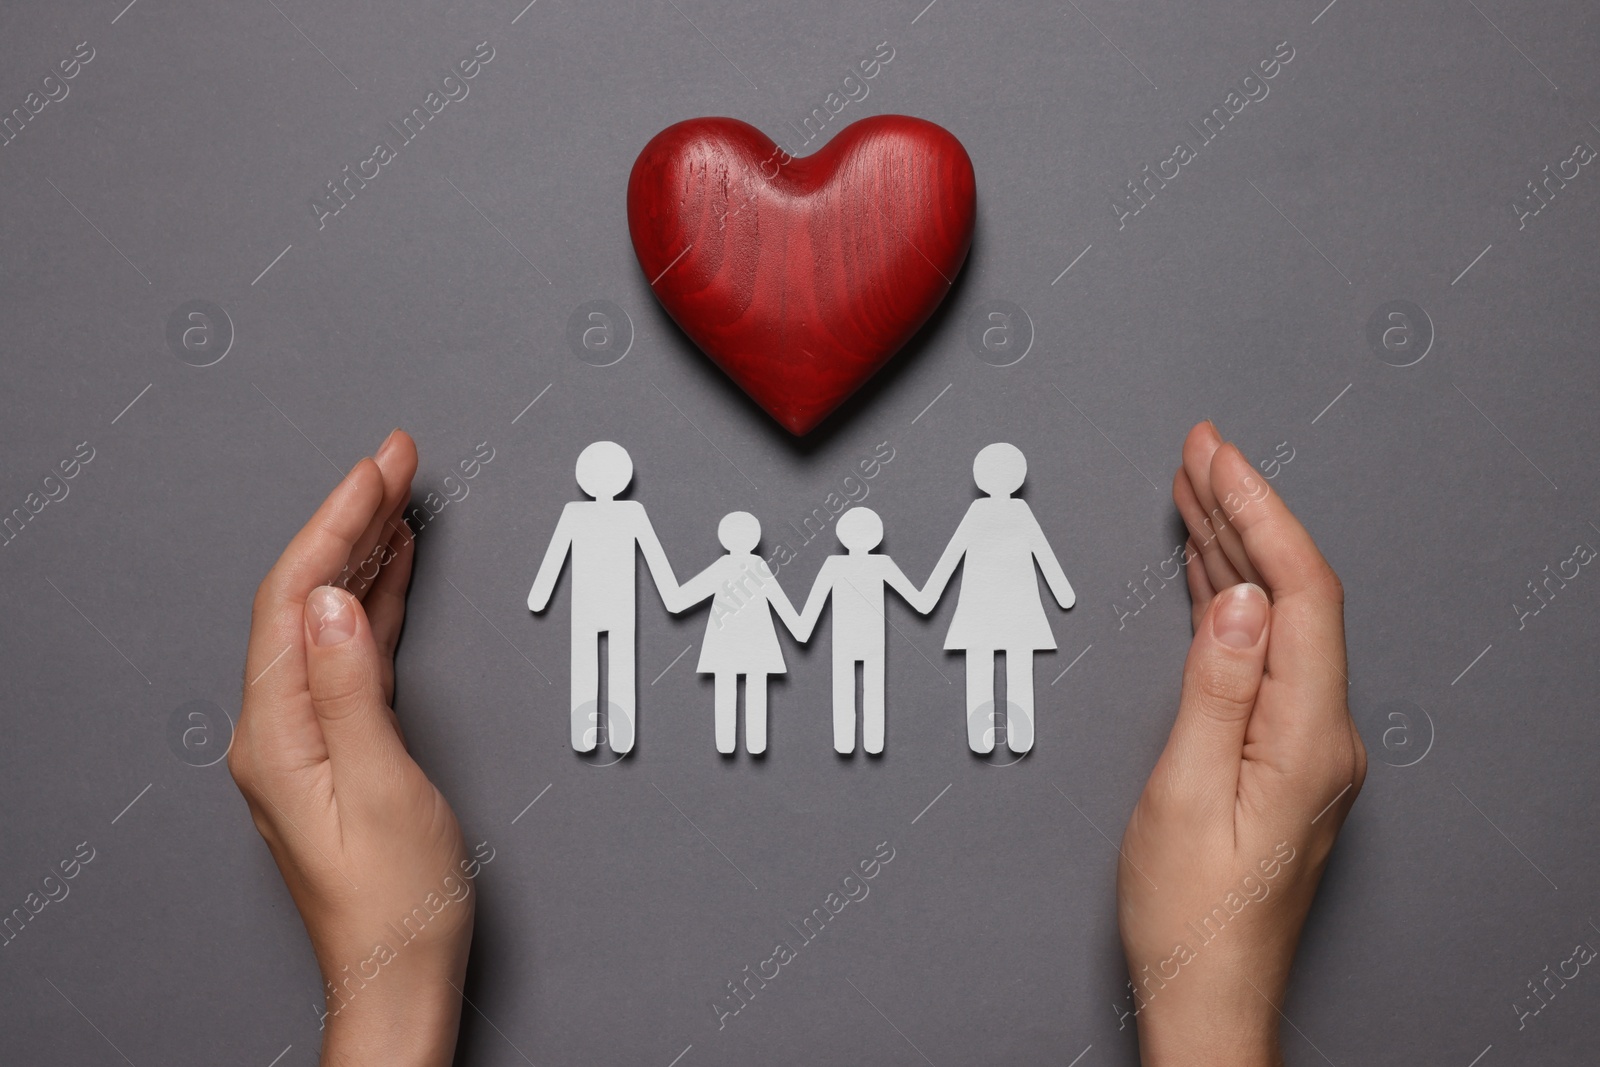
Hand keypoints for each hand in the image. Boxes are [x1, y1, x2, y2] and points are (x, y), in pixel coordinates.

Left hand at [230, 430, 474, 1066]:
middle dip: (352, 519)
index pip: (294, 598)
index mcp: (276, 733)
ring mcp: (304, 736)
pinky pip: (350, 649)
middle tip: (396, 461)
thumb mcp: (381, 788)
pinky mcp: (336, 745)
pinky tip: (394, 574)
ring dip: (364, 553)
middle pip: (304, 596)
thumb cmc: (395, 901)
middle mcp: (278, 729)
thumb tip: (331, 600)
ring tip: (400, 498)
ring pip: (327, 617)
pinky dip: (375, 601)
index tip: (377, 468)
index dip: (337, 522)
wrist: (400, 970)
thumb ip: (352, 688)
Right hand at [1116, 421, 1365, 1065]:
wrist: (1207, 991)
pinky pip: (1260, 654)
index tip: (1219, 459)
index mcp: (1307, 738)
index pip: (1297, 594)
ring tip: (1194, 489)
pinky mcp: (1280, 754)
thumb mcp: (1182, 797)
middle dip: (1244, 512)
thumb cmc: (1190, 915)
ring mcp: (1304, 744)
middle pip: (1290, 595)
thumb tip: (1232, 598)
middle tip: (1200, 452)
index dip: (1259, 515)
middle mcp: (1321, 735)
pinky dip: (1227, 601)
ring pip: (1274, 619)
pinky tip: (1205, 573)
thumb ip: (1213, 690)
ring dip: (1234, 549)